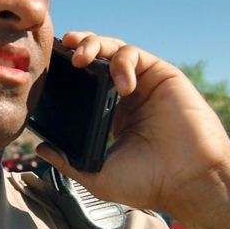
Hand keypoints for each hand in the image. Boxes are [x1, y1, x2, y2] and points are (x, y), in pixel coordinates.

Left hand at [34, 32, 229, 215]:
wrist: (189, 182)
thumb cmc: (150, 184)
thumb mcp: (98, 176)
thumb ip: (68, 162)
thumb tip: (40, 150)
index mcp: (112, 115)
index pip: (84, 83)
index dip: (65, 72)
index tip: (46, 69)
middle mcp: (127, 95)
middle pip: (96, 57)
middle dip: (76, 47)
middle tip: (60, 49)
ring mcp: (144, 83)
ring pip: (114, 48)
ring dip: (93, 45)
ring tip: (81, 58)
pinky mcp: (162, 74)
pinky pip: (135, 55)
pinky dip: (122, 62)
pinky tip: (122, 85)